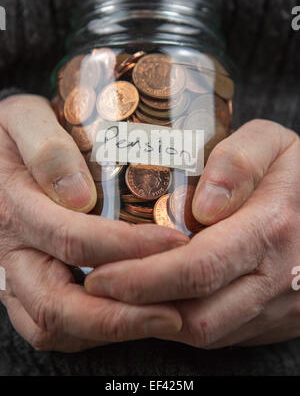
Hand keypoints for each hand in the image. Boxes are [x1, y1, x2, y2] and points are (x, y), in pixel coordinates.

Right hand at [0, 94, 186, 350]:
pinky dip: (93, 331)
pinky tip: (131, 314)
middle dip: (119, 315)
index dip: (127, 247)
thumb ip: (47, 148)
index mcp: (14, 208)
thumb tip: (79, 196)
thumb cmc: (13, 136)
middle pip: (58, 304)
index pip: (73, 239)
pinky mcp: (23, 289)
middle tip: (174, 313)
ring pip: (54, 327)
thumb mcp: (23, 120)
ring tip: (163, 319)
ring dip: (109, 330)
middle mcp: (11, 252)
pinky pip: (52, 328)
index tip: (176, 243)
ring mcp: (14, 277)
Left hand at [85, 119, 299, 347]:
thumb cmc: (298, 171)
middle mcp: (277, 277)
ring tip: (125, 291)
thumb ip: (239, 162)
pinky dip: (187, 319)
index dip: (143, 279)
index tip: (102, 274)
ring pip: (210, 331)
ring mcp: (280, 306)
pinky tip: (165, 295)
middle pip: (199, 314)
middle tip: (100, 286)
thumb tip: (204, 207)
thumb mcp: (273, 144)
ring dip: (160, 317)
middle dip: (140, 306)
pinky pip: (226, 333)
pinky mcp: (277, 320)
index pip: (198, 268)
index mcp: (271, 227)